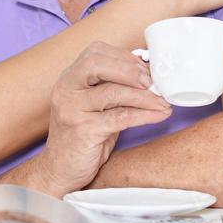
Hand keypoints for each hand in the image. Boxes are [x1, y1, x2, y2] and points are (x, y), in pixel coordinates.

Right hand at [32, 43, 171, 196]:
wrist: (59, 170)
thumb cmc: (81, 136)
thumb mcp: (91, 106)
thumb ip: (109, 88)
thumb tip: (147, 76)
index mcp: (68, 79)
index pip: (94, 52)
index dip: (123, 57)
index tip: (145, 68)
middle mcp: (66, 90)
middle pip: (95, 63)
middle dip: (129, 69)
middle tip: (152, 82)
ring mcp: (72, 110)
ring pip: (111, 92)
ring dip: (144, 95)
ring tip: (163, 101)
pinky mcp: (83, 132)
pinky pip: (119, 118)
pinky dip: (144, 115)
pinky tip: (159, 116)